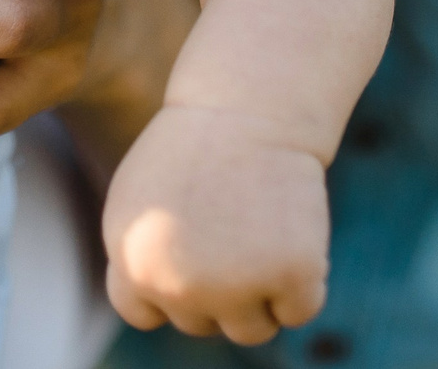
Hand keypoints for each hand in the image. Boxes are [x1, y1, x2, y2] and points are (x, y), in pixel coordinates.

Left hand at [101, 103, 329, 344]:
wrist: (248, 107)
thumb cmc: (195, 147)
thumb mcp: (141, 200)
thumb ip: (143, 258)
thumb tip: (161, 306)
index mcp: (134, 265)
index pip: (145, 313)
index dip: (167, 287)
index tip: (186, 249)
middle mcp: (178, 286)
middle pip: (202, 321)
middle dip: (218, 285)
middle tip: (230, 224)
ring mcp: (235, 287)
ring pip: (252, 329)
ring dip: (262, 295)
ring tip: (260, 232)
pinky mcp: (292, 277)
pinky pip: (299, 310)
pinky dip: (304, 282)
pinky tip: (292, 231)